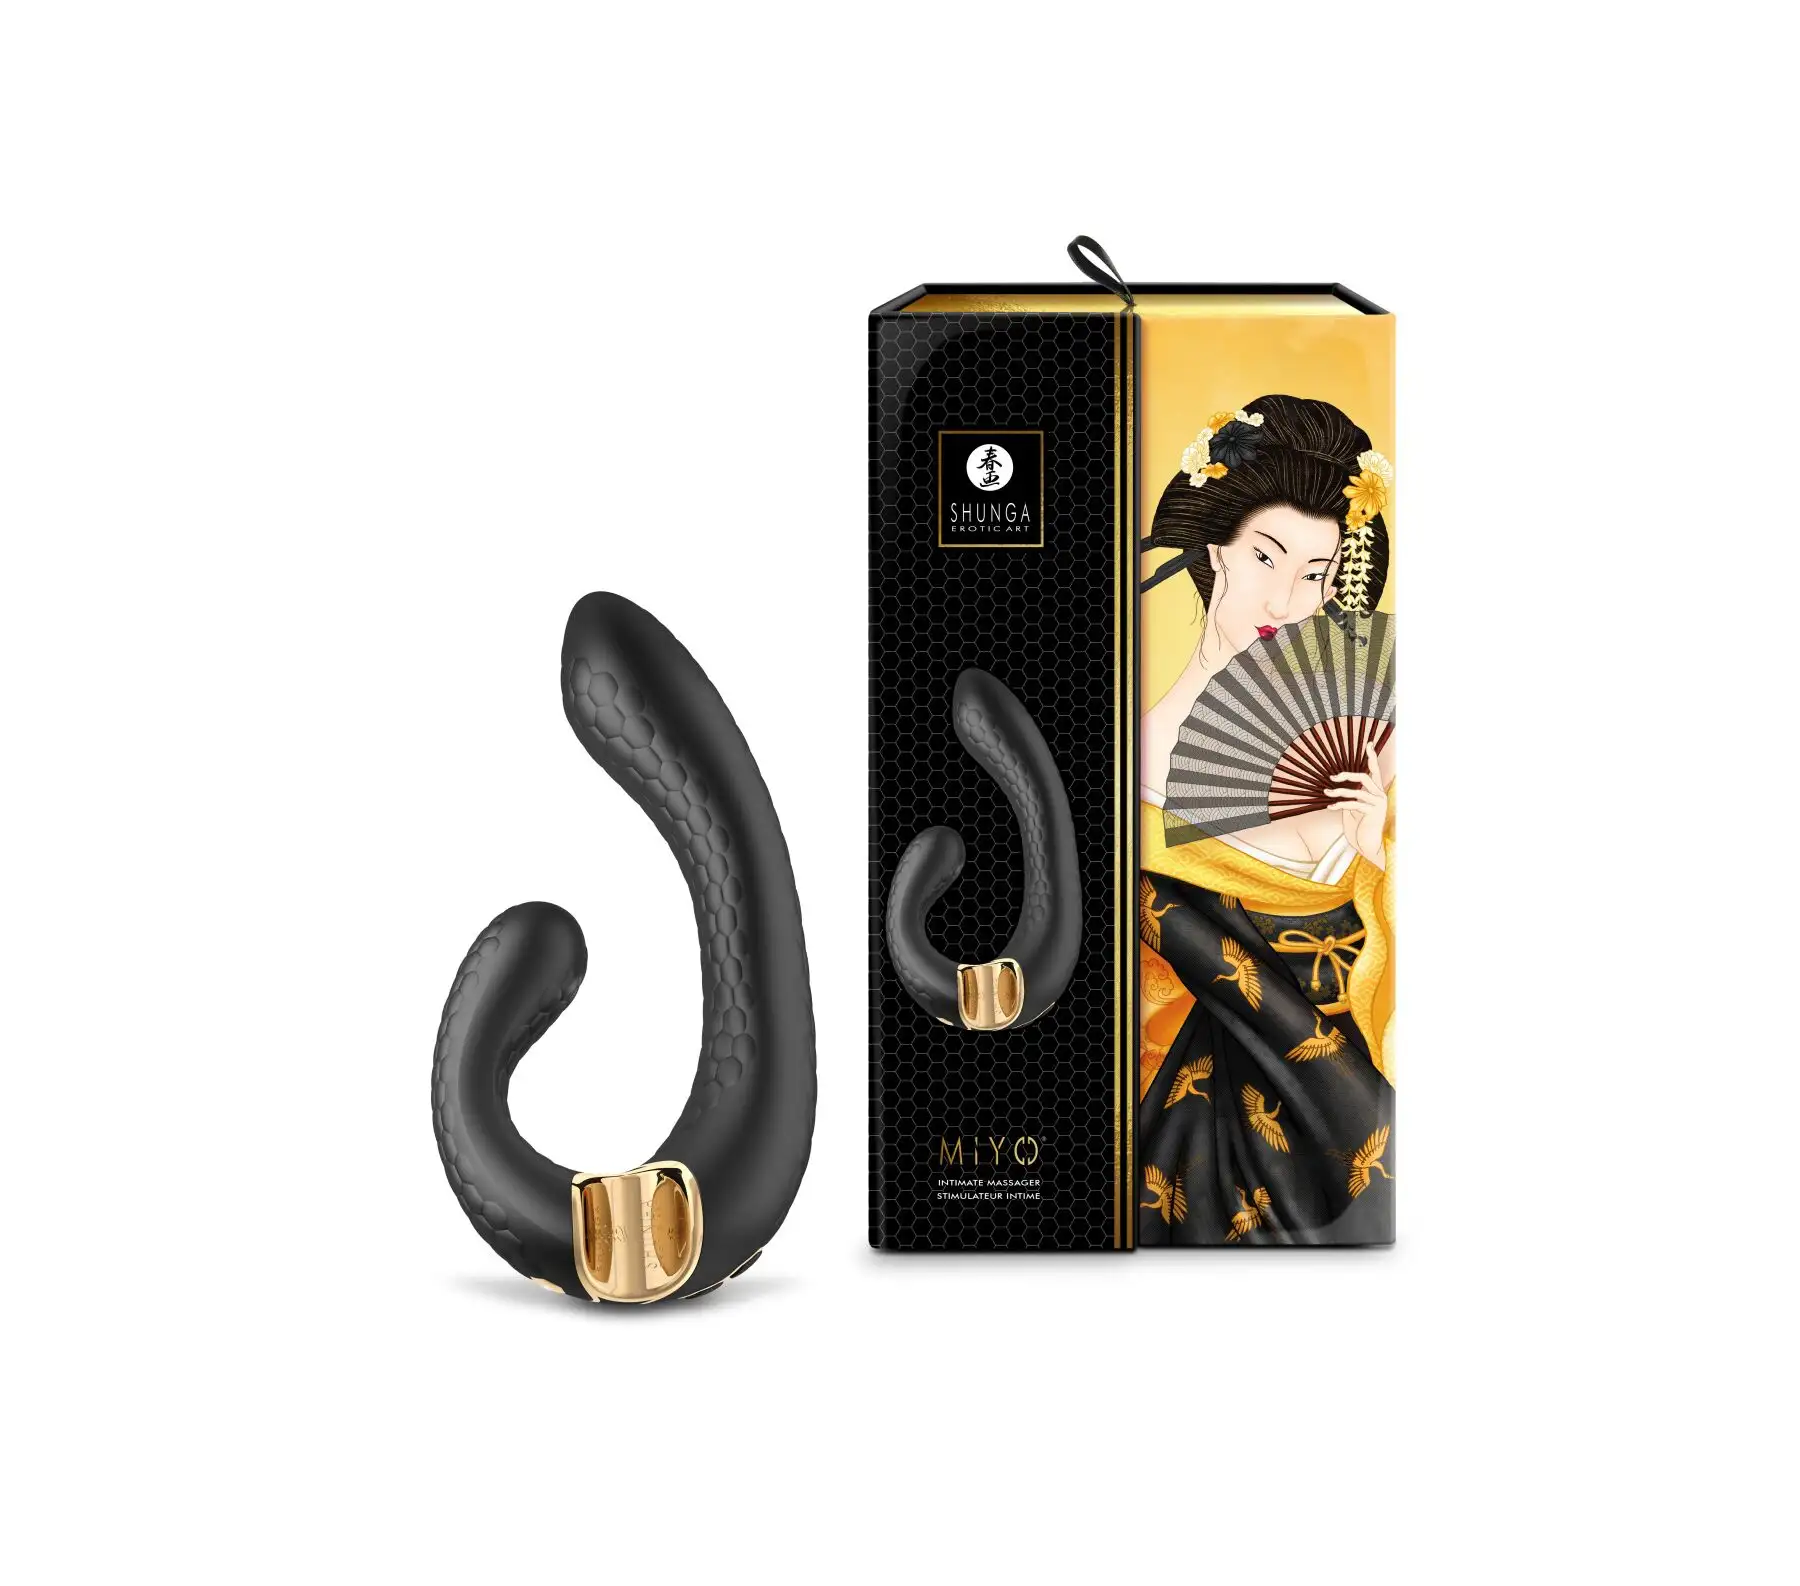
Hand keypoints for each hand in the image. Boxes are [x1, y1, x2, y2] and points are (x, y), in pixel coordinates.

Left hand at [1328, 745, 1389, 869]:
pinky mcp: (1372, 813)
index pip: (1375, 770)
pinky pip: (1353, 804)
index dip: (1371, 757)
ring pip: (1357, 791)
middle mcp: (1379, 795)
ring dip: (1339, 791)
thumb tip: (1336, 786)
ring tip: (1327, 792)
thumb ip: (1351, 795)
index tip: (1368, 744)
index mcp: (1376, 791)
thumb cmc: (1359, 825)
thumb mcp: (1353, 807)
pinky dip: (1340, 804)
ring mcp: (1378, 803)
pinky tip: (1330, 807)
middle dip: (1347, 775)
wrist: (1367, 844)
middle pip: (1365, 776)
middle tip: (1333, 777)